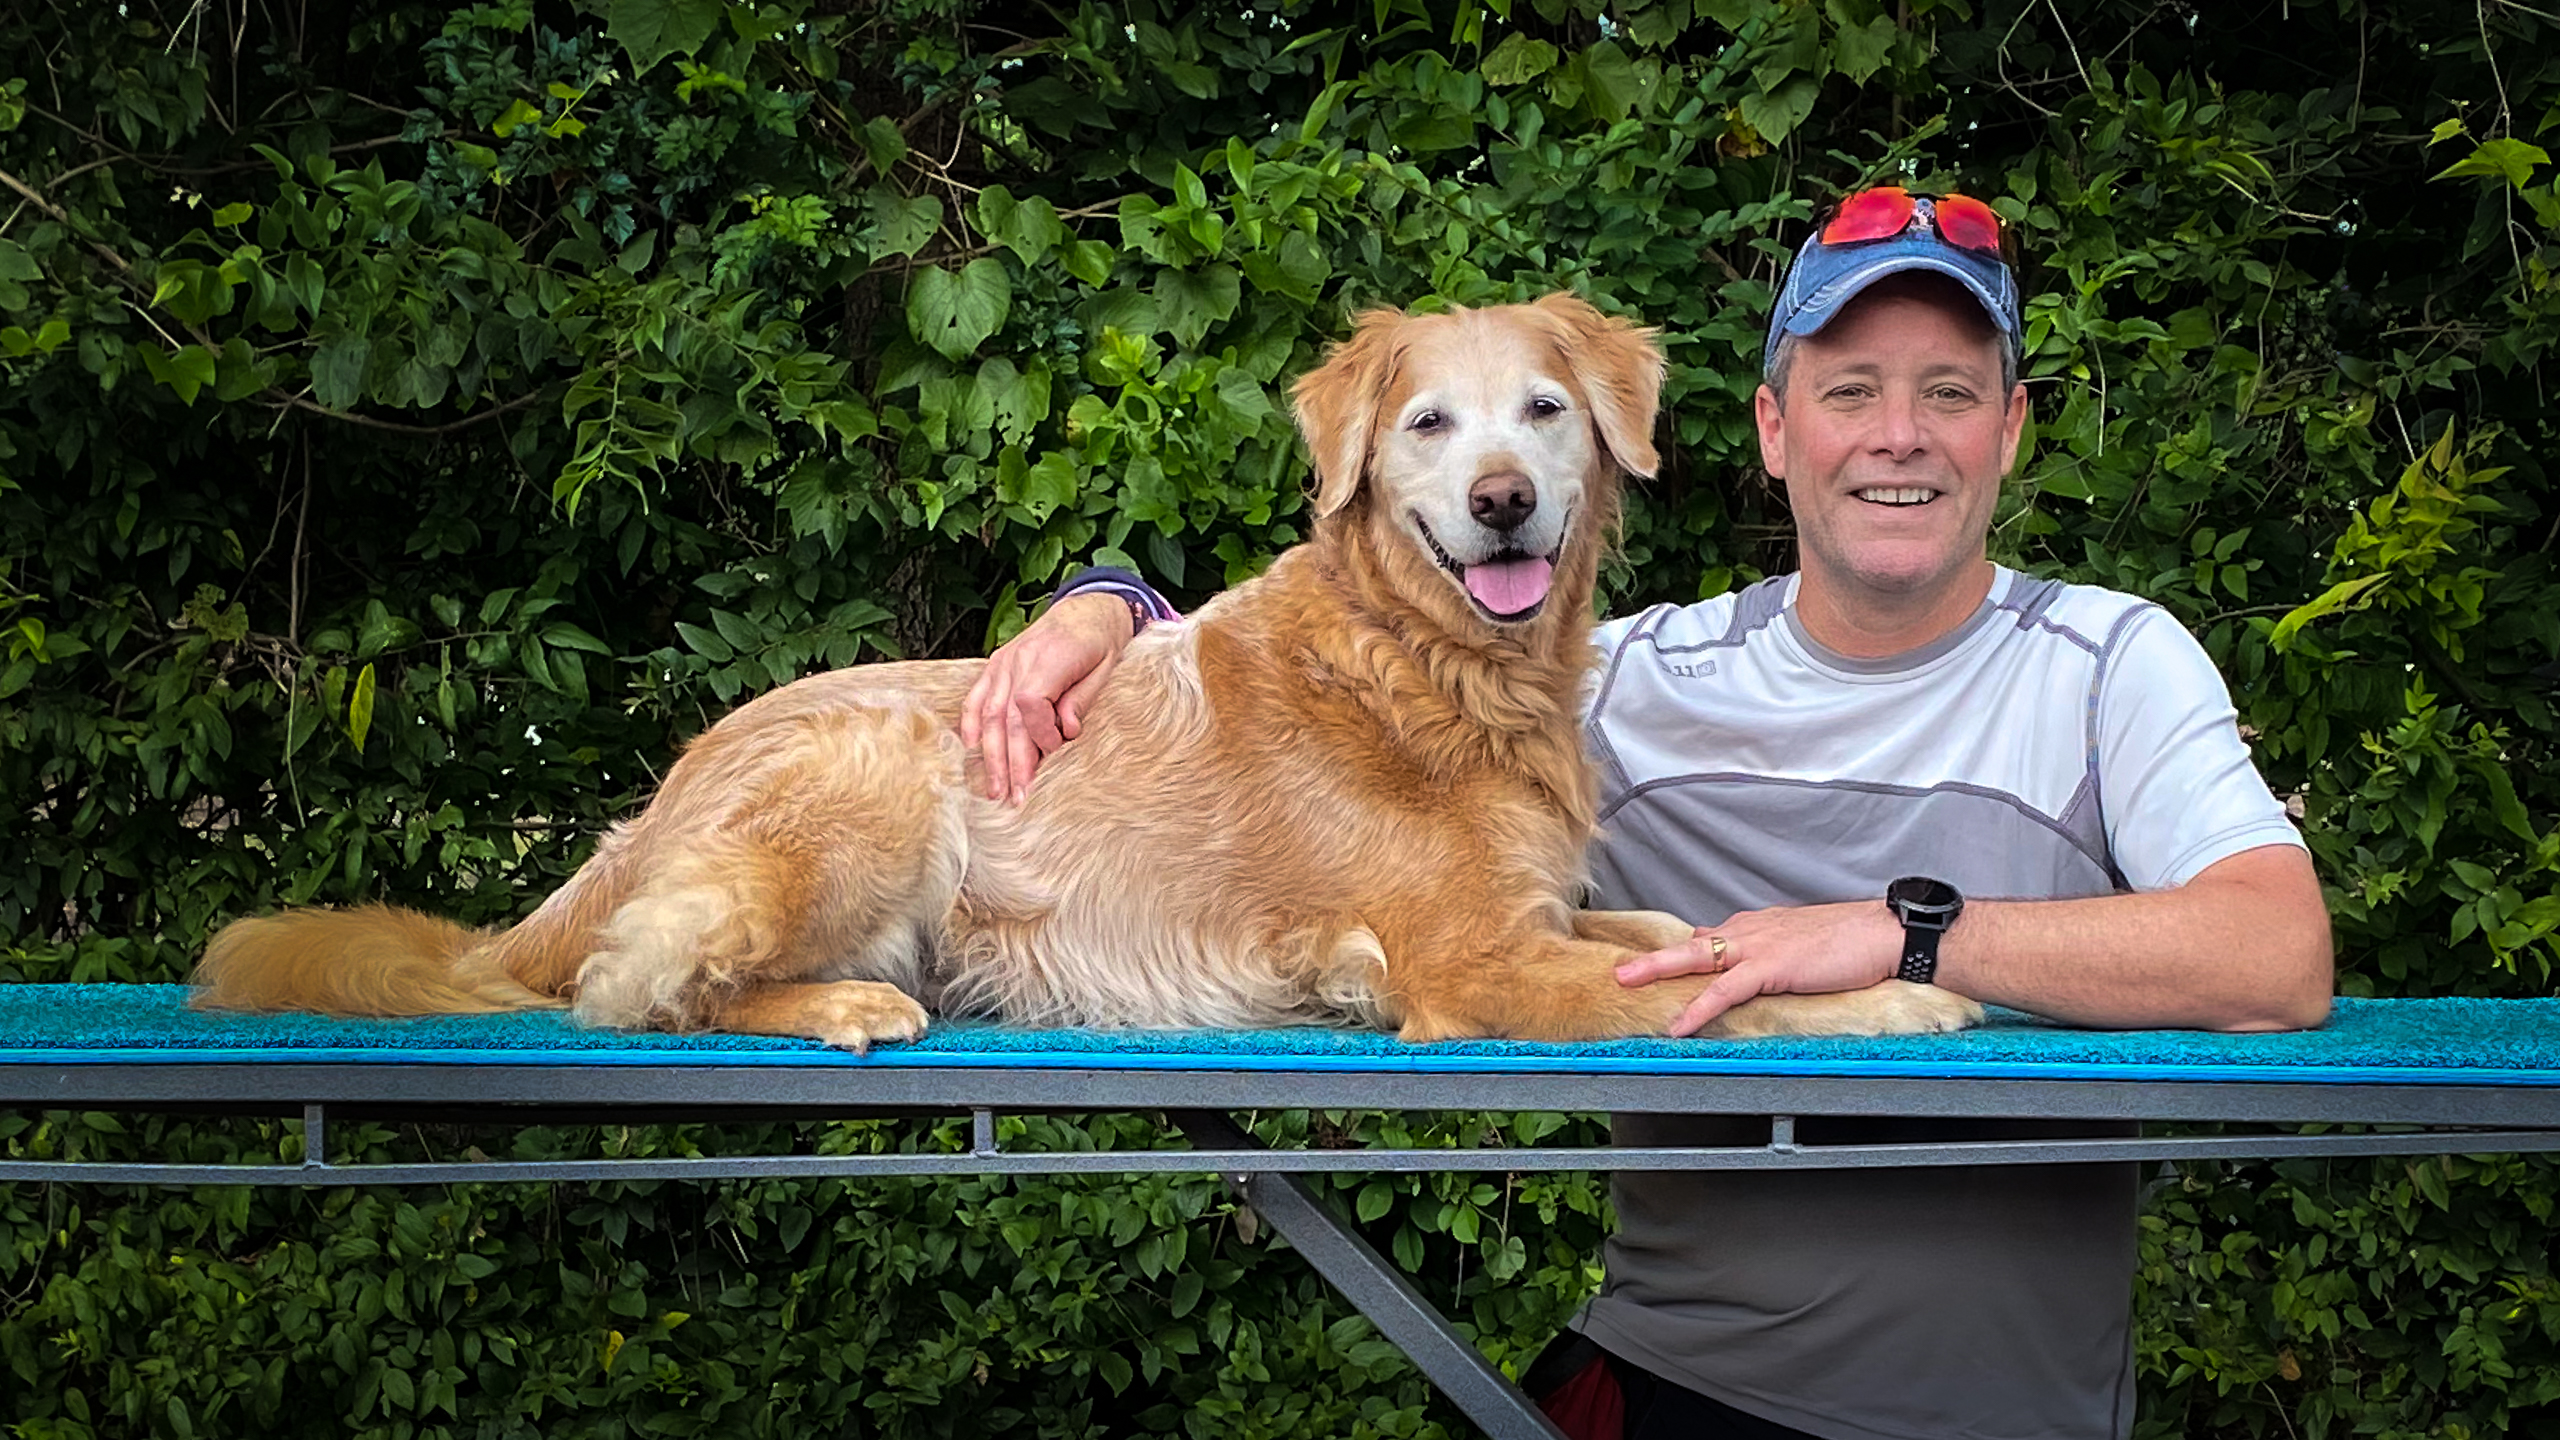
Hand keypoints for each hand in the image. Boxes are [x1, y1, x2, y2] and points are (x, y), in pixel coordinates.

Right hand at [960, 592, 1140, 804]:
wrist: (1089, 609)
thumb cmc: (1101, 641)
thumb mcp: (1106, 668)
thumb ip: (1082, 699)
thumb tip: (1066, 729)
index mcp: (1050, 658)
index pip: (1030, 703)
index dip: (1040, 734)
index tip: (1055, 750)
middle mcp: (1019, 660)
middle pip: (1006, 717)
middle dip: (1010, 761)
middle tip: (1016, 797)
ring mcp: (1003, 663)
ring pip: (989, 713)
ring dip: (990, 755)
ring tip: (995, 789)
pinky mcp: (996, 666)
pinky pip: (976, 697)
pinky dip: (971, 723)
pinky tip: (971, 748)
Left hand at [1614, 900, 1904, 1036]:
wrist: (1885, 933)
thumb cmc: (1855, 942)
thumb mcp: (1805, 946)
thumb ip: (1777, 957)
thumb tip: (1760, 974)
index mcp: (1759, 926)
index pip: (1710, 937)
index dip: (1681, 952)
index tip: (1656, 963)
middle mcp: (1751, 931)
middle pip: (1691, 943)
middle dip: (1653, 956)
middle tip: (1620, 968)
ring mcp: (1758, 946)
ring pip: (1696, 958)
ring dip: (1658, 971)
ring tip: (1625, 983)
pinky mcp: (1771, 966)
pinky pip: (1725, 990)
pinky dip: (1698, 1007)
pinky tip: (1678, 1024)